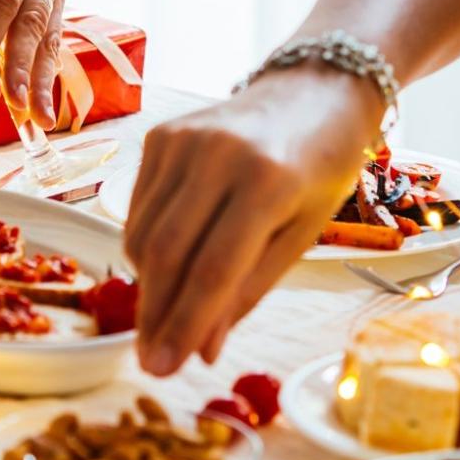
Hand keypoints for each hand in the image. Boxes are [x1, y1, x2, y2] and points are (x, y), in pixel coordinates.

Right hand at [124, 67, 383, 376]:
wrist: (314, 90)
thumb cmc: (320, 167)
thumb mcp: (299, 235)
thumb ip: (247, 290)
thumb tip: (201, 349)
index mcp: (268, 181)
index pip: (213, 269)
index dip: (184, 325)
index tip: (164, 369)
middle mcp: (218, 155)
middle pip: (167, 253)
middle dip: (155, 315)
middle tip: (151, 361)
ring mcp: (182, 140)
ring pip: (143, 234)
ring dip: (148, 287)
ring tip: (164, 317)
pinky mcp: (160, 135)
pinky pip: (138, 209)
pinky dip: (146, 248)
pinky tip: (168, 266)